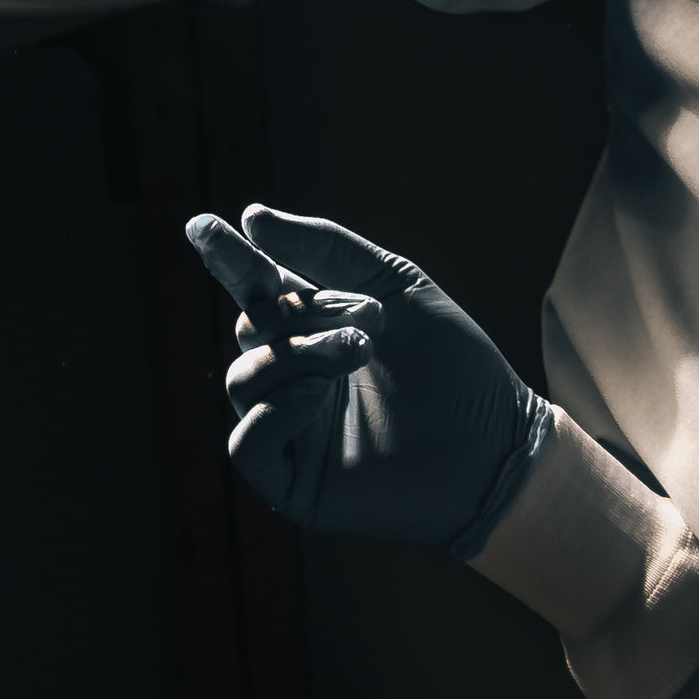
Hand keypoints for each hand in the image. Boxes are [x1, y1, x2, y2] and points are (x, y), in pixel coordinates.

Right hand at [186, 206, 544, 553]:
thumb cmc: (455, 366)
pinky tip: (317, 399)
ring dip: (297, 359)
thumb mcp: (395, 287)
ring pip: (242, 381)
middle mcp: (294, 376)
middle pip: (250, 330)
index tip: (202, 225)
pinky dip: (275, 413)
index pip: (256, 288)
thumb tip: (250, 218)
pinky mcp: (292, 481)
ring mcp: (290, 429)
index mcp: (315, 329)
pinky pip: (245, 442)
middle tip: (369, 324)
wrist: (496, 445)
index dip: (228, 257)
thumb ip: (325, 250)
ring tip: (356, 357)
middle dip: (301, 316)